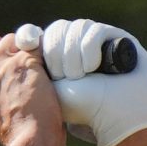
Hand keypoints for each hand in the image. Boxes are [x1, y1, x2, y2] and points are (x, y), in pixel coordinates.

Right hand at [0, 31, 64, 145]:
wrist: (32, 140)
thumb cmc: (15, 133)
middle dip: (3, 48)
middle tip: (17, 68)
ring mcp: (0, 66)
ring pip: (11, 39)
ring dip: (23, 50)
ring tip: (34, 73)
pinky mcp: (23, 61)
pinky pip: (34, 44)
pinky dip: (42, 54)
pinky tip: (46, 71)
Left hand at [35, 19, 146, 145]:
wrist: (117, 117)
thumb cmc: (83, 110)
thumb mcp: (49, 89)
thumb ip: (37, 67)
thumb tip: (28, 42)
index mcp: (61, 58)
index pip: (44, 35)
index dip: (34, 37)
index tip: (30, 48)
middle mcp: (79, 47)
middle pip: (58, 29)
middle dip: (56, 54)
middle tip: (66, 77)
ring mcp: (99, 41)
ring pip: (76, 28)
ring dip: (73, 56)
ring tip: (82, 76)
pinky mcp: (117, 37)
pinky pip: (95, 31)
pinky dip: (90, 50)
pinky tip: (95, 67)